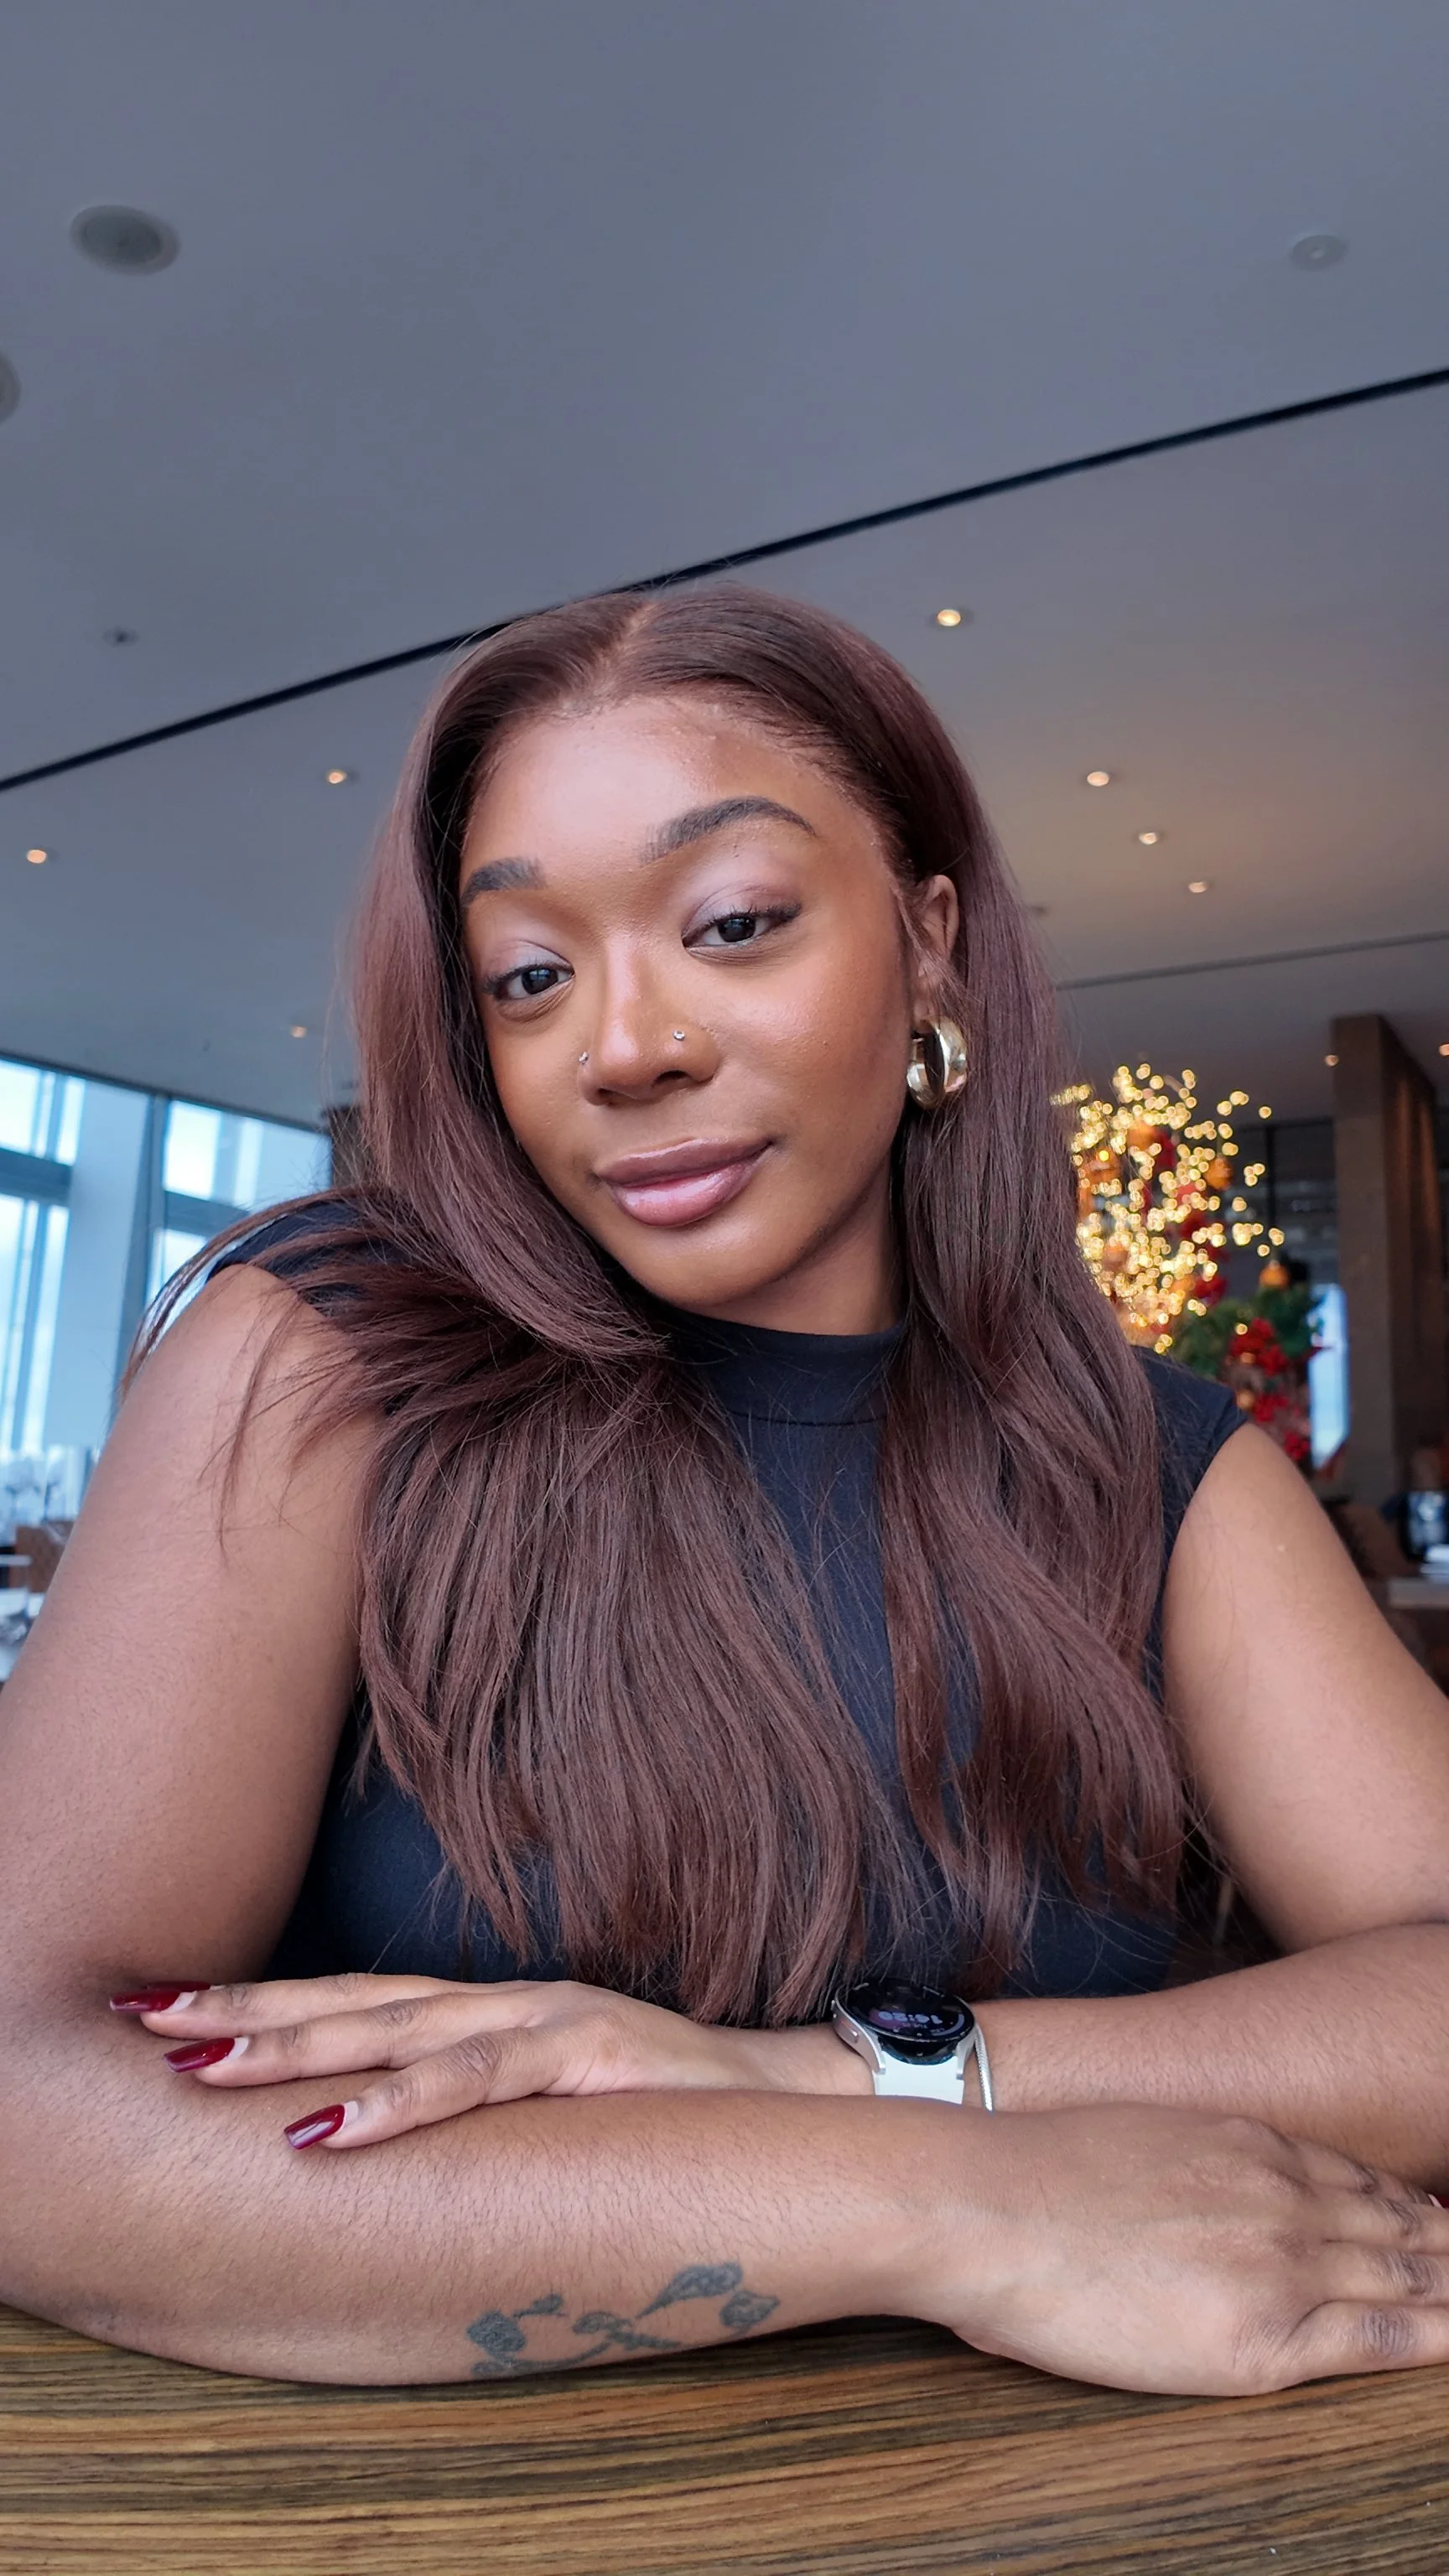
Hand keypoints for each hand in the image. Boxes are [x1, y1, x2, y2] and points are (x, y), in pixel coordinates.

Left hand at [112, 1973, 868, 2145]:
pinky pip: (478, 2082)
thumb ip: (493, 2106)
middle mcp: (509, 2001)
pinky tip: (335, 2126)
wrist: (799, 2103)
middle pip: (356, 2001)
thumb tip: (401, 2138)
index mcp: (496, 2010)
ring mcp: (548, 2021)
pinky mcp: (588, 2056)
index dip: (267, 2001)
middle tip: (151, 2019)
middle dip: (248, 2011)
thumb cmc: (675, 2114)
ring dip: (296, 2049)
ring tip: (206, 2068)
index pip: (359, 1998)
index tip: (174, 2007)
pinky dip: (399, 2103)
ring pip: (398, 2031)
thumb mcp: (564, 2109)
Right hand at [915, 2102, 1448, 2394]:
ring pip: (1401, 2276)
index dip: (1398, 2201)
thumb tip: (1171, 2192)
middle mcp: (1278, 2194)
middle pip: (1393, 2222)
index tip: (1426, 2215)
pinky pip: (1378, 2339)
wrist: (989, 2206)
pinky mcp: (1264, 2338)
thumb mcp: (1131, 2135)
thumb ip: (1178, 2160)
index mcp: (1245, 2142)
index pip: (1350, 2176)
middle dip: (1444, 2241)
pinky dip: (1433, 2338)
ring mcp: (1279, 2264)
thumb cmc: (1030, 2175)